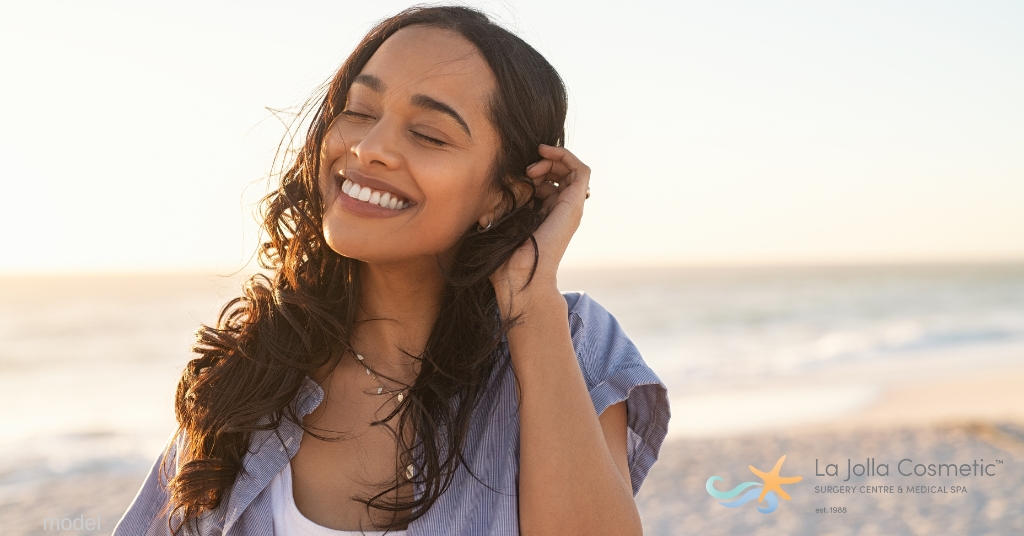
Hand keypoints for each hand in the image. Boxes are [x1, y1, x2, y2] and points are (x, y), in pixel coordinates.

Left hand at [489, 144, 590, 314]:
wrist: (520, 278)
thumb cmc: (506, 258)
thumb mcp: (500, 224)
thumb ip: (500, 209)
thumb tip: (490, 200)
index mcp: (546, 215)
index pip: (547, 183)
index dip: (533, 171)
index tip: (516, 175)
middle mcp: (561, 210)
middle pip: (561, 174)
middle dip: (543, 164)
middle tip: (526, 170)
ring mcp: (570, 207)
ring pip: (572, 170)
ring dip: (553, 159)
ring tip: (533, 167)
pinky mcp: (574, 204)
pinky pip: (581, 170)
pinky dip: (565, 156)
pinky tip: (546, 154)